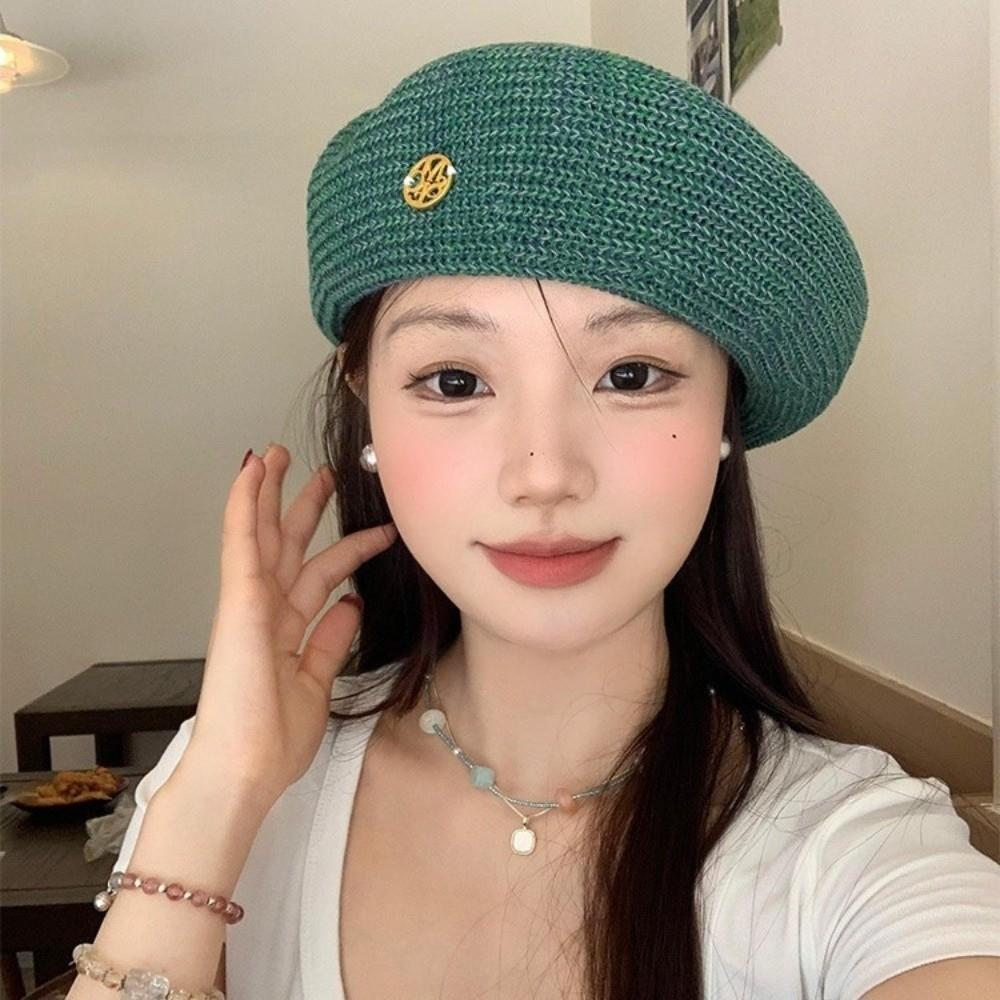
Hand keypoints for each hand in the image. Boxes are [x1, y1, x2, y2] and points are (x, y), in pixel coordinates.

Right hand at [169, 443, 396, 812]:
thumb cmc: (271, 740)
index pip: (318, 577)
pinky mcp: (238, 601)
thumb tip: (351, 603)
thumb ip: (331, 639)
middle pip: (287, 547)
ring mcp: (249, 603)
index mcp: (284, 631)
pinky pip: (241, 542)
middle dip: (303, 508)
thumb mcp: (317, 682)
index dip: (346, 549)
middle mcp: (266, 611)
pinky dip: (244, 504)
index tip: (374, 530)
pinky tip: (251, 471)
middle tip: (322, 473)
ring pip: (260, 533)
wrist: (243, 771)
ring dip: (270, 492)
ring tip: (280, 454)